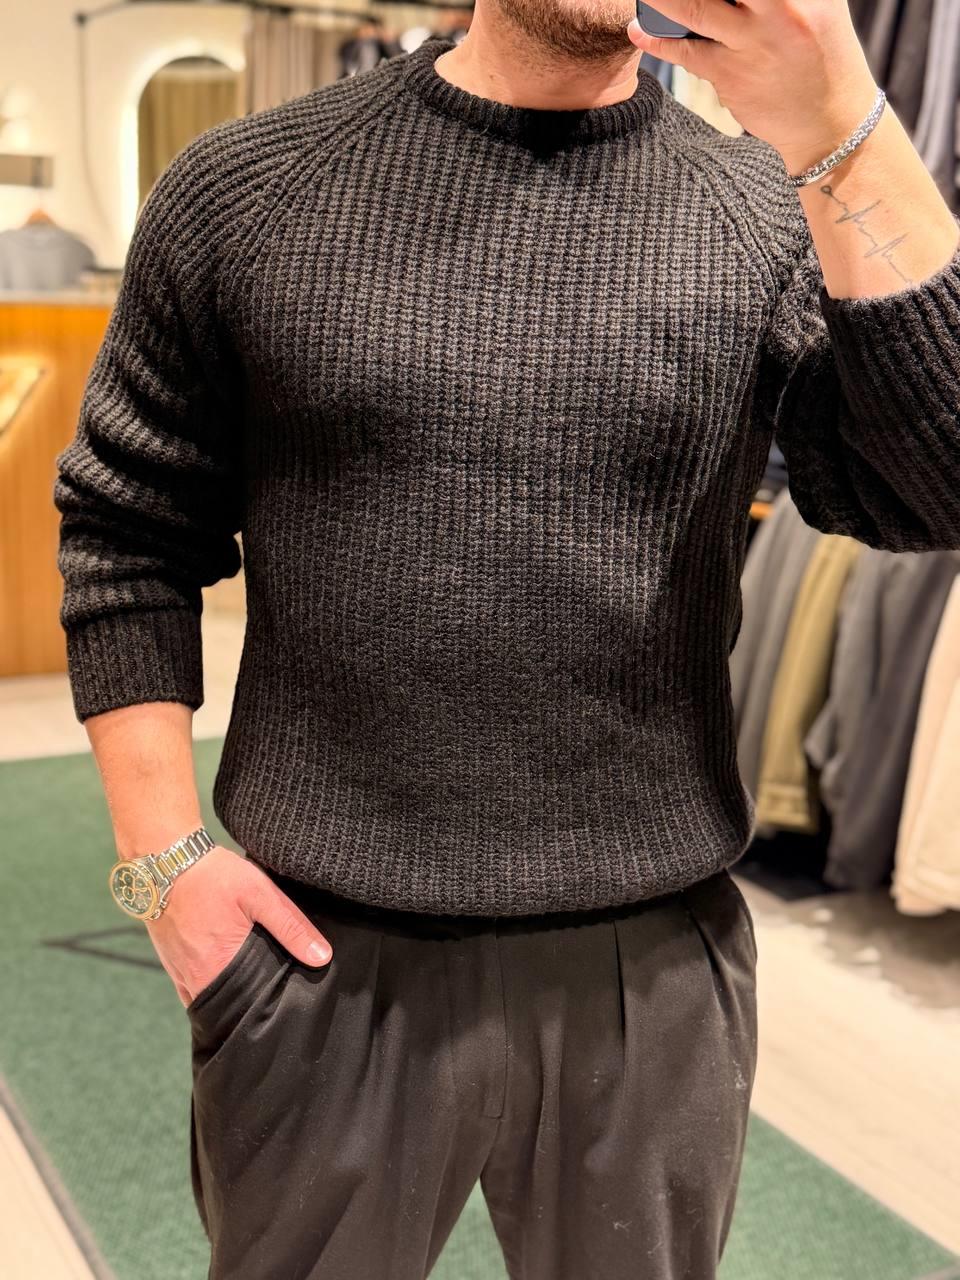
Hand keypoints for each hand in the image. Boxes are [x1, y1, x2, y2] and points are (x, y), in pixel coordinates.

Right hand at [145, 844, 332, 1006]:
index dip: (266, 1008)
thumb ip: (291, 927)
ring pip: (210, 999)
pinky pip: (192, 989)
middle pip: (229, 1006)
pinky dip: (210, 987)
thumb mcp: (260, 894)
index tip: (284, 1004)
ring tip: (254, 987)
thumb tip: (322, 957)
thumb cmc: (213, 876)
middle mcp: (195, 979)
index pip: (247, 1007)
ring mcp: (179, 972)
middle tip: (273, 996)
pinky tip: (228, 977)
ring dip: (230, 997)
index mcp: (217, 967)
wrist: (165, 859)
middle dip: (249, 1005)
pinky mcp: (170, 963)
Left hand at [627, 0, 879, 174]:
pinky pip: (686, 52)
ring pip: (693, 8)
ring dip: (660, 0)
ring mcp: (753, 42)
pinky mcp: (732, 75)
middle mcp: (782, 8)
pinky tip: (641, 31)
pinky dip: (658, 40)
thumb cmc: (819, 53)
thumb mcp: (818, 3)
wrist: (827, 121)